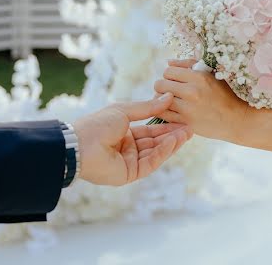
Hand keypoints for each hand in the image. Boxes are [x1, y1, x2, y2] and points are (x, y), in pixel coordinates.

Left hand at [72, 93, 193, 185]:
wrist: (80, 145)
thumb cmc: (97, 125)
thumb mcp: (125, 111)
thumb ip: (148, 107)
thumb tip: (168, 97)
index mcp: (124, 134)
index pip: (150, 131)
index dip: (166, 126)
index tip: (182, 119)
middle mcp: (127, 149)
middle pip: (156, 142)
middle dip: (173, 135)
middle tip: (190, 127)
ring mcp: (129, 162)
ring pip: (156, 153)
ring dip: (171, 143)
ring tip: (187, 133)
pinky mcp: (130, 174)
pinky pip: (150, 162)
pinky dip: (163, 152)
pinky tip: (173, 141)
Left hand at [153, 59, 248, 141]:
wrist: (237, 119)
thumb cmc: (226, 94)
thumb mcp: (212, 74)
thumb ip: (189, 65)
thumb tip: (168, 62)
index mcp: (199, 77)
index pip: (168, 71)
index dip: (170, 75)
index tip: (176, 80)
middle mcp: (192, 91)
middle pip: (160, 84)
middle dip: (163, 87)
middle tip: (172, 91)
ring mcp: (188, 108)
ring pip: (158, 100)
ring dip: (162, 100)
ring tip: (172, 101)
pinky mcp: (186, 122)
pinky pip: (164, 114)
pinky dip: (165, 111)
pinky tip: (174, 110)